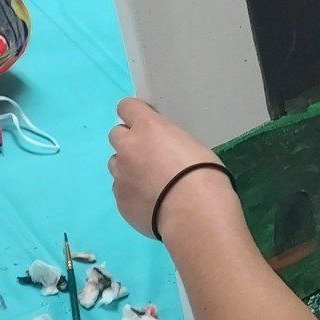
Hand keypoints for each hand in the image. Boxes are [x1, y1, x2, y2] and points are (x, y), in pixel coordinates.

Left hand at [108, 98, 239, 240]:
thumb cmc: (204, 174)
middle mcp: (128, 147)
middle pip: (116, 134)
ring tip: (149, 182)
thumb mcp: (191, 145)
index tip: (147, 123)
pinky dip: (132, 192)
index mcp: (148, 127)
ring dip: (127, 167)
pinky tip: (150, 202)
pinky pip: (121, 190)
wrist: (195, 213)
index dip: (135, 114)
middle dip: (129, 141)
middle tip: (149, 155)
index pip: (126, 106)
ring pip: (115, 164)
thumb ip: (166, 143)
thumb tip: (160, 153)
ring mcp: (120, 175)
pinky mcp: (120, 201)